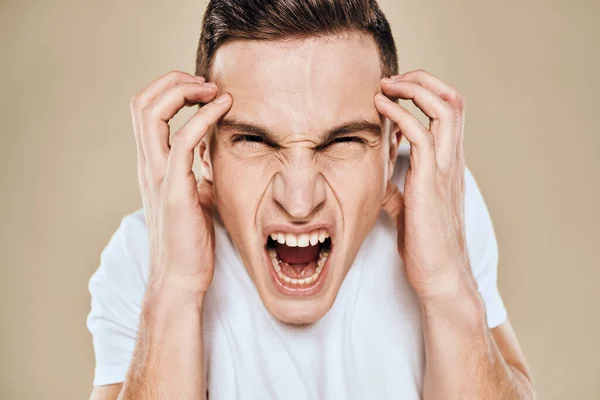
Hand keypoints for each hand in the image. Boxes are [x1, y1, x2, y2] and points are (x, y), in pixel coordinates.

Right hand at [129, 71, 231, 295]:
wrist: (181, 279)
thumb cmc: (190, 241)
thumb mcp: (194, 195)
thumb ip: (196, 172)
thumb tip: (211, 155)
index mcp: (152, 165)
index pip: (145, 110)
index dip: (170, 89)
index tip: (204, 91)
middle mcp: (149, 165)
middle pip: (142, 102)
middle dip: (174, 81)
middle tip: (207, 84)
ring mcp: (158, 177)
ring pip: (151, 113)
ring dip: (184, 91)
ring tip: (214, 91)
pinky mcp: (174, 192)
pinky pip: (181, 142)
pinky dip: (202, 117)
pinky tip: (223, 109)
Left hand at [377, 69, 470, 299]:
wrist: (439, 276)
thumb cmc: (425, 245)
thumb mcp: (408, 210)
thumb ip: (398, 191)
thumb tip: (381, 183)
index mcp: (447, 164)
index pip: (448, 112)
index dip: (425, 92)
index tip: (395, 90)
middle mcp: (451, 161)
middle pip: (452, 100)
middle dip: (423, 80)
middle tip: (392, 79)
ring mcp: (444, 170)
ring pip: (445, 109)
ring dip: (414, 89)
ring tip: (386, 85)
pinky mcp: (430, 183)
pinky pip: (421, 136)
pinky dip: (401, 115)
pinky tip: (381, 108)